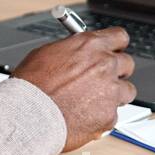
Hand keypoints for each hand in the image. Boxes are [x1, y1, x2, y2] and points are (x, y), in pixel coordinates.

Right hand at [12, 28, 135, 151]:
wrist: (28, 116)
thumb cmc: (31, 86)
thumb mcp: (46, 54)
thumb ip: (71, 51)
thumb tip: (76, 52)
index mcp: (90, 46)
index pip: (119, 37)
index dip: (116, 45)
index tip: (113, 51)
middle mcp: (105, 65)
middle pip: (127, 64)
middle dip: (116, 71)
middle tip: (102, 79)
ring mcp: (110, 91)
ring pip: (126, 91)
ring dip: (113, 95)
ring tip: (91, 102)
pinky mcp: (110, 115)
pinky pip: (113, 114)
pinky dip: (101, 116)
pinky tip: (83, 117)